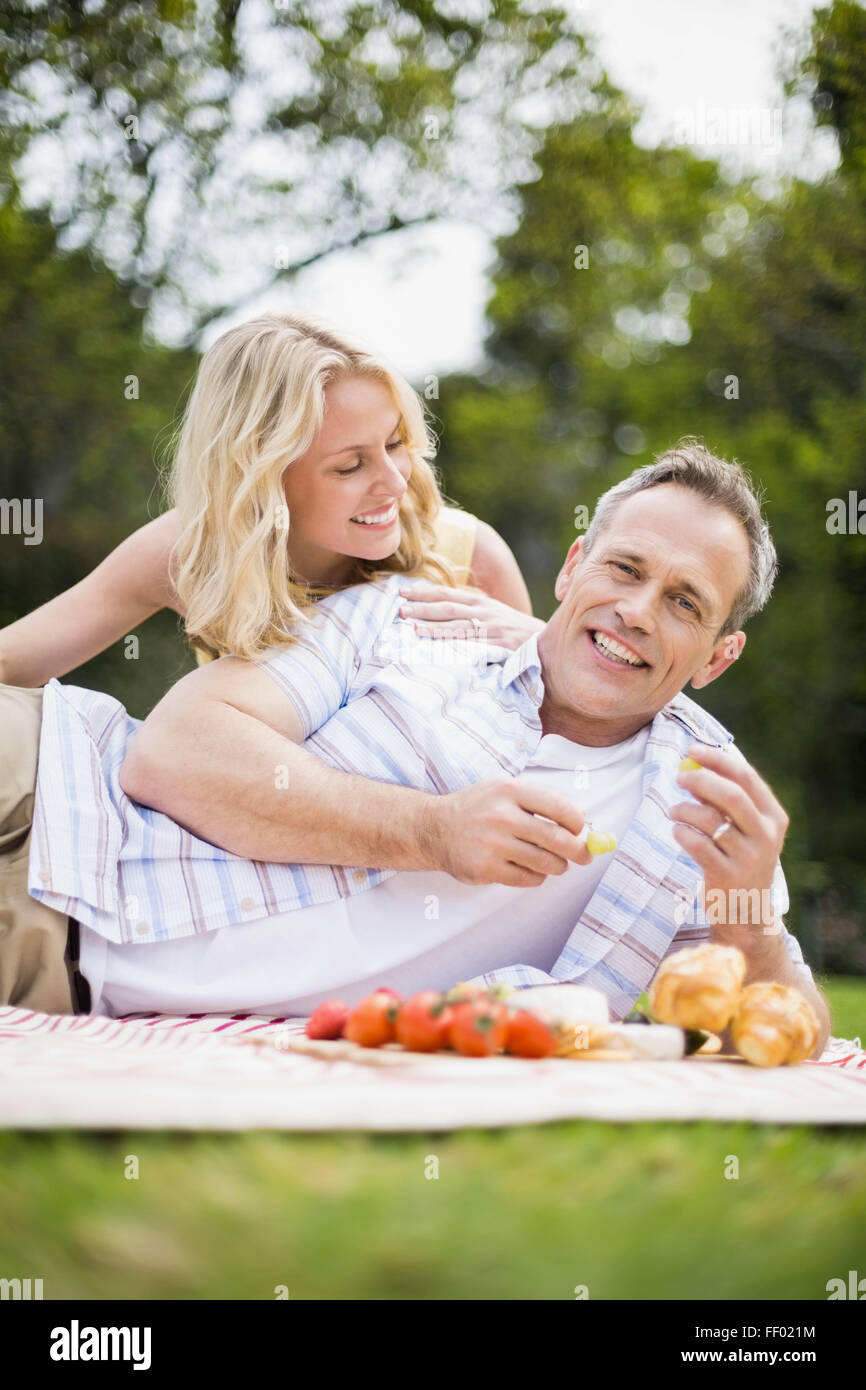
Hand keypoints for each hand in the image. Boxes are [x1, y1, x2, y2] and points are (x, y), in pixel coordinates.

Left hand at [398, 583, 544, 649]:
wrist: (547, 643)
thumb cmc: (516, 631)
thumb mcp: (495, 614)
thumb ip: (472, 611)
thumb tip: (444, 610)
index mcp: (481, 603)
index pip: (447, 594)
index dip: (424, 593)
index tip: (402, 592)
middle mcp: (485, 613)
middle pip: (448, 609)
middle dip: (423, 608)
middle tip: (399, 609)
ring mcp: (492, 630)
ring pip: (458, 627)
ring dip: (433, 627)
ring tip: (411, 628)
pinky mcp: (500, 647)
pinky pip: (473, 647)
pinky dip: (456, 647)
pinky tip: (439, 649)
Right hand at [420, 776, 593, 886]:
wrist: (434, 828)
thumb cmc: (478, 809)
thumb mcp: (503, 791)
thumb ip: (539, 803)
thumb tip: (581, 826)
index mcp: (510, 791)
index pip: (559, 807)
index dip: (577, 822)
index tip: (579, 829)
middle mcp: (501, 816)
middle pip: (558, 839)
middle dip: (578, 851)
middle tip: (584, 856)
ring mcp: (492, 844)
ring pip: (545, 863)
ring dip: (557, 866)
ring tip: (554, 863)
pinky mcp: (485, 868)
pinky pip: (527, 879)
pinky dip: (536, 877)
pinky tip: (529, 869)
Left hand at [670, 743, 789, 935]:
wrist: (747, 913)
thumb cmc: (740, 859)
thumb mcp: (747, 830)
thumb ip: (728, 801)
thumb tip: (695, 765)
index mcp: (773, 817)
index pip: (747, 777)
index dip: (718, 760)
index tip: (693, 750)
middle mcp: (766, 835)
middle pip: (731, 795)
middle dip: (701, 781)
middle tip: (679, 778)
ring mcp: (749, 857)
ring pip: (711, 820)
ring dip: (685, 809)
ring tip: (674, 811)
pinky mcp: (728, 876)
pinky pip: (698, 845)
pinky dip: (682, 833)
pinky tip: (677, 832)